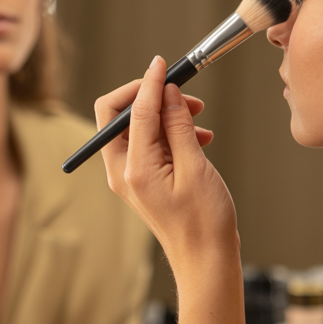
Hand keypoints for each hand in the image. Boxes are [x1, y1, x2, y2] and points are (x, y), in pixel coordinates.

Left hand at [96, 56, 237, 264]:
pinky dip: (169, 132)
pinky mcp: (141, 178)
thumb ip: (179, 126)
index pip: (135, 111)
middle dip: (149, 96)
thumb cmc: (203, 222)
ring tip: (198, 117)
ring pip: (135, 126)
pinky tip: (199, 137)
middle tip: (182, 94)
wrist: (205, 259)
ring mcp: (129, 175)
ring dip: (163, 113)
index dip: (151, 83)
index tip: (164, 64)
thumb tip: (168, 93)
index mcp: (133, 169)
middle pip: (117, 115)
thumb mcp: (196, 167)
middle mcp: (123, 171)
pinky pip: (148, 143)